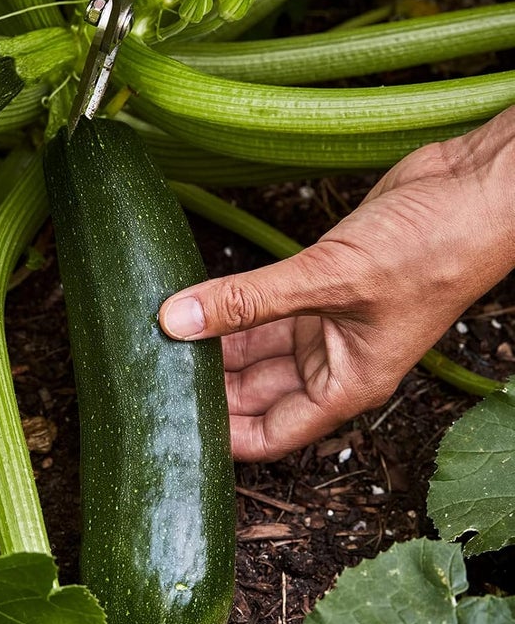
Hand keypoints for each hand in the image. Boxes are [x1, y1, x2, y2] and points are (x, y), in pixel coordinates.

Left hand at [159, 107, 514, 460]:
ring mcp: (324, 320)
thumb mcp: (331, 279)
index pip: (269, 434)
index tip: (170, 424)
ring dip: (210, 342)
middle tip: (148, 372)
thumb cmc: (436, 247)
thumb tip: (175, 320)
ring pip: (254, 346)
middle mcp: (333, 360)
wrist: (475, 186)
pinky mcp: (317, 282)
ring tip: (156, 338)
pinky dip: (228, 303)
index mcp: (346, 384)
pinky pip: (261, 304)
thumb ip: (248, 300)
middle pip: (254, 391)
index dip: (220, 437)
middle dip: (206, 384)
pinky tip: (188, 300)